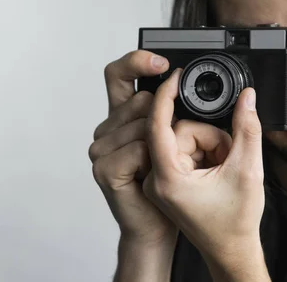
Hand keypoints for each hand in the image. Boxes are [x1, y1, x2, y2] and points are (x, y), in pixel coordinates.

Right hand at [89, 51, 200, 245]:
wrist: (160, 225)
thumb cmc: (171, 185)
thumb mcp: (177, 139)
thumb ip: (174, 111)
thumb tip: (184, 78)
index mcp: (125, 115)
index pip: (120, 74)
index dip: (137, 61)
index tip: (163, 64)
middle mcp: (109, 128)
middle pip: (140, 100)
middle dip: (166, 119)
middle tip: (173, 147)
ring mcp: (102, 148)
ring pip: (143, 125)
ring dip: (163, 145)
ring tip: (162, 166)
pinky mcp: (105, 168)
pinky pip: (139, 150)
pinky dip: (153, 162)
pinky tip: (151, 175)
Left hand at [142, 68, 265, 262]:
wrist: (232, 249)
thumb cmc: (235, 222)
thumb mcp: (248, 170)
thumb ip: (247, 128)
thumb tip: (247, 97)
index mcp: (169, 180)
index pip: (157, 126)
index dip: (166, 96)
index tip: (176, 77)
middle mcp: (158, 180)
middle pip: (180, 131)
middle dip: (211, 137)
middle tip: (228, 158)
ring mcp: (162, 180)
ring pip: (185, 138)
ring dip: (210, 146)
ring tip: (224, 168)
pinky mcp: (169, 179)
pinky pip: (185, 149)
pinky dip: (206, 153)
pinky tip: (217, 170)